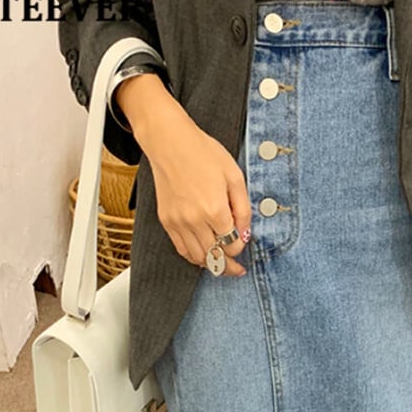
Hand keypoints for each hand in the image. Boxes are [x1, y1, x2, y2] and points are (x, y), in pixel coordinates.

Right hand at [116, 74, 250, 276]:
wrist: (170, 142)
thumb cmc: (203, 153)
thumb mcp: (234, 176)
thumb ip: (243, 208)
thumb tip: (245, 232)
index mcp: (214, 209)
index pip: (232, 244)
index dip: (241, 247)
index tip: (243, 243)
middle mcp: (194, 220)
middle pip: (215, 256)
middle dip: (229, 264)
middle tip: (237, 269)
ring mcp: (178, 222)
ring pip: (198, 257)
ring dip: (211, 263)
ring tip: (221, 263)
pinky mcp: (166, 221)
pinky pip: (181, 250)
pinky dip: (194, 256)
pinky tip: (204, 254)